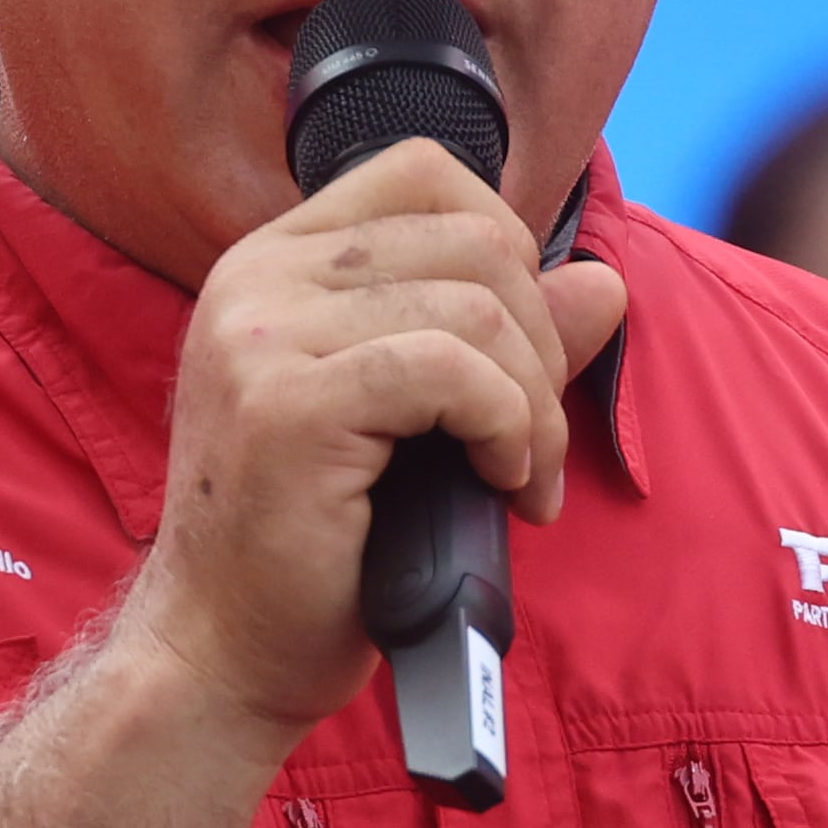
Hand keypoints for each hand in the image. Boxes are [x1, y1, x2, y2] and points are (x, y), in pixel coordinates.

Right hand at [119, 142, 628, 735]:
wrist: (222, 653)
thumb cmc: (315, 548)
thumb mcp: (417, 422)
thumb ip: (501, 342)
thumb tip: (604, 284)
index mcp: (274, 263)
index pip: (422, 173)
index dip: (505, 244)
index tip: (519, 348)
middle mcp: (256, 279)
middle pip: (469, 238)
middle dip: (539, 341)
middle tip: (534, 441)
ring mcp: (262, 335)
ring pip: (473, 306)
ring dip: (533, 402)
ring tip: (522, 479)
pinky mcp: (288, 404)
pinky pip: (450, 371)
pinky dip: (506, 425)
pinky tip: (499, 483)